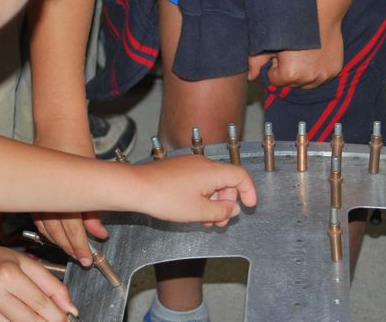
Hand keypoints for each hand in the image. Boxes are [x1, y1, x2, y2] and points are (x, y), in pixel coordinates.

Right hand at [0, 242, 77, 321]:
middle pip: (31, 321)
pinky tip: (26, 318)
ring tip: (42, 317)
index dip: (59, 315)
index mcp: (8, 275)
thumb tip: (69, 308)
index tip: (68, 317)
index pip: (40, 304)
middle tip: (59, 319)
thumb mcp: (29, 264)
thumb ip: (52, 285)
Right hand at [32, 126, 107, 267]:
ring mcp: (36, 195)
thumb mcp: (90, 174)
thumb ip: (93, 207)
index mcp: (61, 192)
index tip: (87, 259)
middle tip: (82, 260)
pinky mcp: (32, 193)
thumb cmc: (75, 145)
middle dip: (70, 248)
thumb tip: (99, 232)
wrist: (57, 126)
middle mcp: (45, 196)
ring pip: (46, 228)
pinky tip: (56, 237)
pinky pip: (39, 219)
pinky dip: (48, 231)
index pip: (71, 228)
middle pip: (57, 232)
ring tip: (72, 251)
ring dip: (59, 242)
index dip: (80, 246)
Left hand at [134, 155, 256, 226]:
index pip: (240, 175)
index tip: (250, 206)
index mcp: (212, 171)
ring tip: (205, 221)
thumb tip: (234, 208)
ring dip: (213, 202)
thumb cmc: (164, 197)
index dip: (249, 191)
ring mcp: (190, 165)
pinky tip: (193, 211)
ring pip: (212, 183)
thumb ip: (221, 211)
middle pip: (226, 181)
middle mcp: (203, 164)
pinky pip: (199, 181)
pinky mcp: (179, 169)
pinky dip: (202, 196)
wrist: (136, 187)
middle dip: (227, 203)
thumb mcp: (198, 211)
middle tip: (220, 222)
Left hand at [247, 21, 343, 88]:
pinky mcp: (335, 71)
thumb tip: (250, 78)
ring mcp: (323, 76)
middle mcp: (308, 79)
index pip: (274, 80)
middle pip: (290, 83)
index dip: (274, 67)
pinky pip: (321, 77)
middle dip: (288, 71)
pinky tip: (315, 55)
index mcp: (290, 75)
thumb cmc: (292, 25)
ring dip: (303, 73)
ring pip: (306, 83)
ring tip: (303, 54)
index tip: (279, 54)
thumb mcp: (270, 42)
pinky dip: (317, 70)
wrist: (322, 12)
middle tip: (291, 52)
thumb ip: (256, 61)